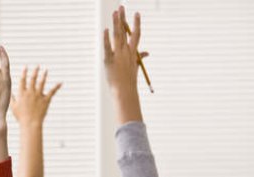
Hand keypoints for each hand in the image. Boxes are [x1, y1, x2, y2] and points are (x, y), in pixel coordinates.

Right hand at [11, 66, 61, 128]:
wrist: (30, 123)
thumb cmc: (21, 117)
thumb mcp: (13, 107)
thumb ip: (12, 98)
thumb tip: (10, 92)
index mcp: (22, 93)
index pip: (23, 80)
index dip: (24, 73)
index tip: (26, 67)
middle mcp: (30, 92)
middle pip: (33, 79)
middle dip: (35, 71)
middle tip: (37, 65)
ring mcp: (38, 95)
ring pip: (42, 83)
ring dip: (44, 75)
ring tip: (45, 70)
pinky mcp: (46, 100)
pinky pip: (52, 91)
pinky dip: (57, 87)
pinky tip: (60, 82)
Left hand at [103, 6, 146, 123]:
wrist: (124, 91)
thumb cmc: (129, 80)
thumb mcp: (135, 67)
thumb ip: (140, 58)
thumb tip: (147, 53)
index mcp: (133, 52)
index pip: (136, 34)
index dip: (136, 23)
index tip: (136, 13)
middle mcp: (126, 52)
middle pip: (125, 32)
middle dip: (123, 18)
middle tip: (121, 7)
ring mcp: (118, 55)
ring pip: (117, 36)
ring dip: (116, 23)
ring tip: (115, 12)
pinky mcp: (109, 60)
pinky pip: (107, 47)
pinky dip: (106, 39)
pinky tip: (105, 30)